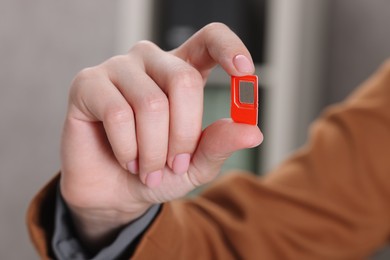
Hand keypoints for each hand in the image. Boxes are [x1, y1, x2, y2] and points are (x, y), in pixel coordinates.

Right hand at [60, 23, 262, 248]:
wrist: (116, 193)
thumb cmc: (157, 171)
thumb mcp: (196, 164)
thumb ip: (220, 144)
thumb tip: (253, 132)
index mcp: (181, 72)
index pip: (209, 39)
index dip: (229, 47)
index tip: (245, 71)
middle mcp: (151, 62)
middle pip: (185, 80)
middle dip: (183, 135)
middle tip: (173, 165)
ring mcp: (118, 69)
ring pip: (152, 103)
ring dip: (153, 150)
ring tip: (147, 168)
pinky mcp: (88, 83)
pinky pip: (118, 114)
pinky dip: (127, 149)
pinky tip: (125, 159)